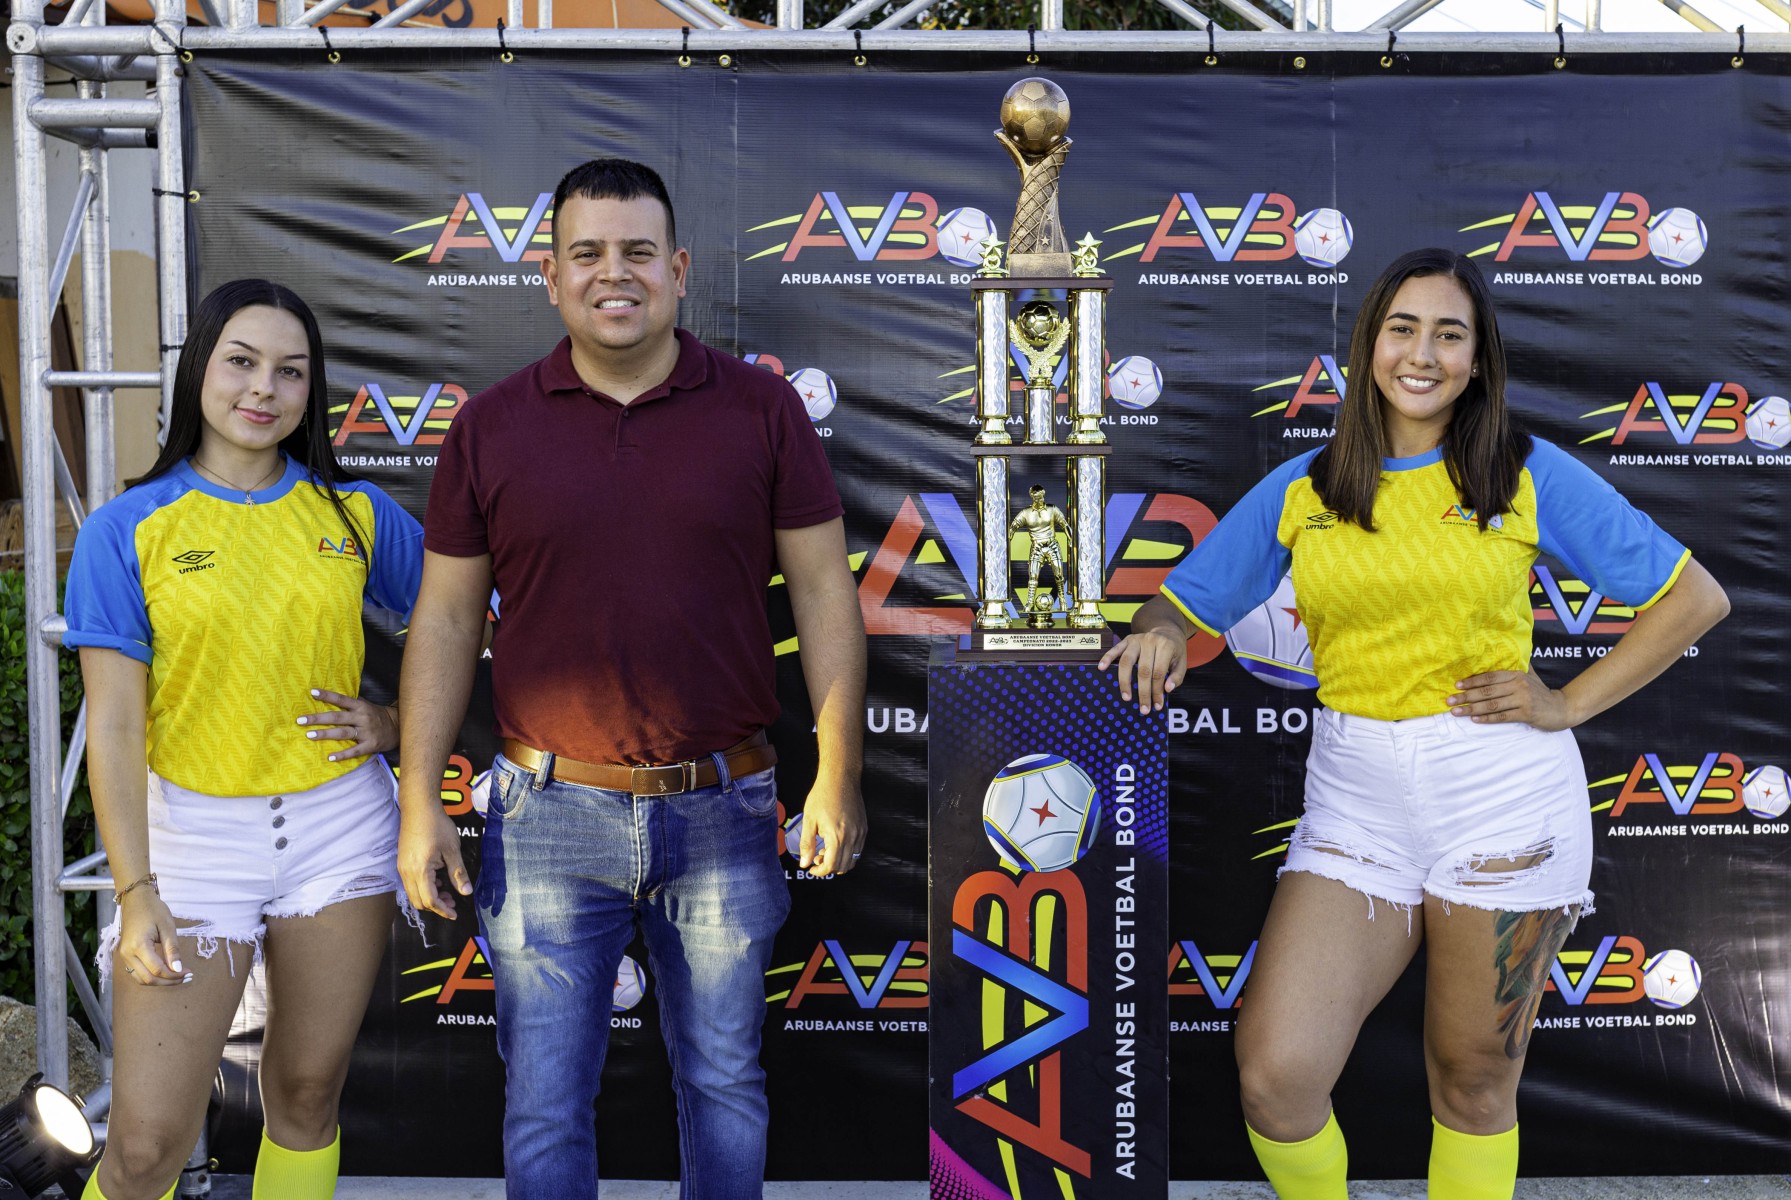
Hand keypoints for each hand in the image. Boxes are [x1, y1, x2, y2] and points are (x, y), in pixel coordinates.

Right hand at [115, 890, 189, 985]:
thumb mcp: (168, 927)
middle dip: (168, 981)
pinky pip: (137, 972)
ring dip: (159, 981)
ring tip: (178, 976)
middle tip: (186, 977)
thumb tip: (178, 969)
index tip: (189, 973)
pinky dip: (151, 976)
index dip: (174, 975)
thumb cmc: (153, 909)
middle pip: (148, 979)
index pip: (157, 970)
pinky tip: (165, 971)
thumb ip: (172, 950)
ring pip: (141, 979)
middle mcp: (127, 954)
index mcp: (138, 946)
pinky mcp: (125, 955)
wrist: (135, 899)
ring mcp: (124, 956)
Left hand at [297, 688, 398, 759]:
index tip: (312, 692)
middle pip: (337, 718)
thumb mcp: (366, 705)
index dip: (327, 695)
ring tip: (309, 735)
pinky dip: (342, 755)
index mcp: (360, 706)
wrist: (398, 727)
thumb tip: (330, 696)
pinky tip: (330, 757)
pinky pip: (355, 751)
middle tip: (300, 720)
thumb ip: (350, 703)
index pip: (341, 699)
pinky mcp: (370, 745)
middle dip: (318, 718)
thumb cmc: (376, 715)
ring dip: (326, 734)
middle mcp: (362, 718)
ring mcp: (366, 732)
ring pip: (343, 733)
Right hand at [398, 803, 472, 918]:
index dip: (443, 910)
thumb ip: (458, 873)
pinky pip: (410, 884)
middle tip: (453, 903)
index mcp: (420, 871)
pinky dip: (423, 888)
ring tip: (447, 891)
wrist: (419, 808)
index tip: (455, 914)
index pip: (430, 900)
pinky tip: (437, 879)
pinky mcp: (402, 863)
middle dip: (436, 906)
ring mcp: (402, 868)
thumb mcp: (452, 850)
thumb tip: (466, 892)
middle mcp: (406, 872)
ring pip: (413, 894)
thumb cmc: (437, 825)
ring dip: (429, 898)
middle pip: (419, 902)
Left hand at [799, 777, 865, 877]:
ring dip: (839, 862)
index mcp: (837, 836)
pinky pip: (858, 849)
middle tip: (816, 858)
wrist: (840, 778)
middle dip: (828, 868)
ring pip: (853, 860)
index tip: (811, 868)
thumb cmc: (822, 796)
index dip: (819, 871)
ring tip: (825, 851)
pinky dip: (847, 853)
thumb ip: (807, 844)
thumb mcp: (809, 820)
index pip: (831, 866)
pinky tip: (836, 843)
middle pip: (843, 866)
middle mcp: (852, 837)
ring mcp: (860, 833)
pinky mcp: (864, 828)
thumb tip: (804, 863)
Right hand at [1098, 628, 1188, 713]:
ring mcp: (1136, 639)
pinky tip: (1102, 668)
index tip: (1156, 706)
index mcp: (1166, 646)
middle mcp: (1150, 641)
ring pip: (1126, 662)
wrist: (1167, 630)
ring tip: (1126, 697)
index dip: (1157, 691)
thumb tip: (1167, 689)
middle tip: (1143, 709)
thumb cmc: (1174, 650)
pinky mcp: (1127, 639)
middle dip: (1143, 692)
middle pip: (1143, 670)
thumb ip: (1177, 676)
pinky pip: (1115, 649)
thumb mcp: (1182, 662)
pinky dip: (1107, 658)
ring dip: (1125, 681)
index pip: (1158, 673)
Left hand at [1446, 670, 1575, 730]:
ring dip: (1471, 708)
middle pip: (1487, 691)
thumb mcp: (1530, 676)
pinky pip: (1502, 716)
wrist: (1562, 708)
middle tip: (1449, 701)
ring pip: (1492, 704)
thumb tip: (1500, 654)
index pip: (1490, 676)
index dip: (1472, 681)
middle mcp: (1519, 685)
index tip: (1456, 685)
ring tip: (1456, 712)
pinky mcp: (1526, 714)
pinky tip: (1475, 719)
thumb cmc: (1541, 693)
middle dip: (1466, 696)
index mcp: (1517, 674)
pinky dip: (1487, 718)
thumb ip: (1515, 667)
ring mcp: (1523, 700)